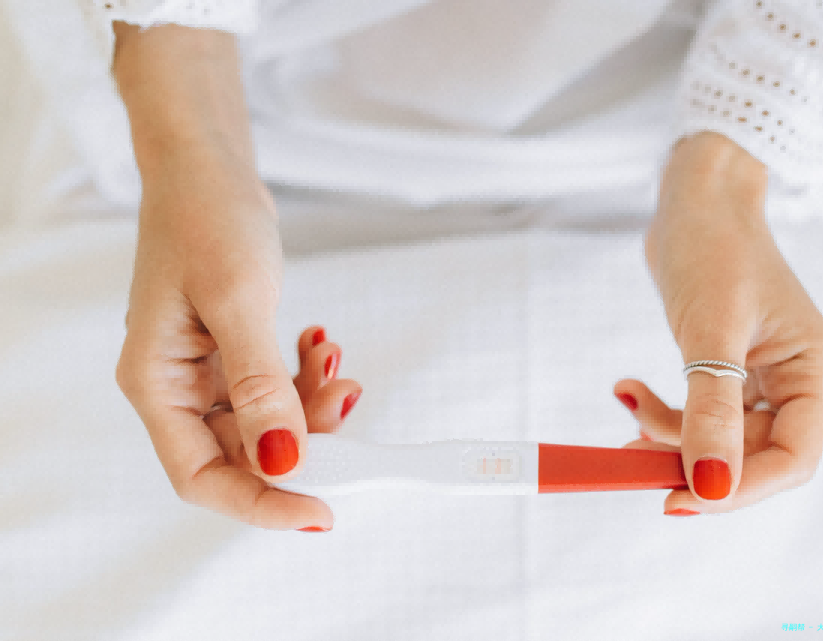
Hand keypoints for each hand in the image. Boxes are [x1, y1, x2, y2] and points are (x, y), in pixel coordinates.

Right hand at [115, 153, 359, 530]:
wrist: (208, 166)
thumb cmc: (205, 217)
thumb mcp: (237, 301)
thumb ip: (259, 387)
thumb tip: (284, 460)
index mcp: (156, 383)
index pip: (202, 477)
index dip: (262, 503)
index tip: (321, 509)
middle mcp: (176, 387)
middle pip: (241, 455)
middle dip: (302, 441)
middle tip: (346, 403)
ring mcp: (204, 371)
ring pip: (266, 423)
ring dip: (310, 404)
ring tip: (336, 361)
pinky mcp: (232, 353)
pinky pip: (275, 389)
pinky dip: (305, 376)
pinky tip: (320, 345)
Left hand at [616, 132, 822, 513]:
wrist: (694, 200)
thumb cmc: (713, 248)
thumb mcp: (710, 331)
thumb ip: (712, 411)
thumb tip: (711, 488)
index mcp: (817, 372)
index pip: (793, 458)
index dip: (738, 489)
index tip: (677, 499)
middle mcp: (799, 381)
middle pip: (753, 456)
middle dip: (692, 460)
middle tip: (632, 457)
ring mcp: (764, 377)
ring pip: (719, 440)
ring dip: (669, 433)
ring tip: (628, 399)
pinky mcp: (729, 370)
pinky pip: (700, 414)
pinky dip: (664, 412)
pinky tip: (629, 390)